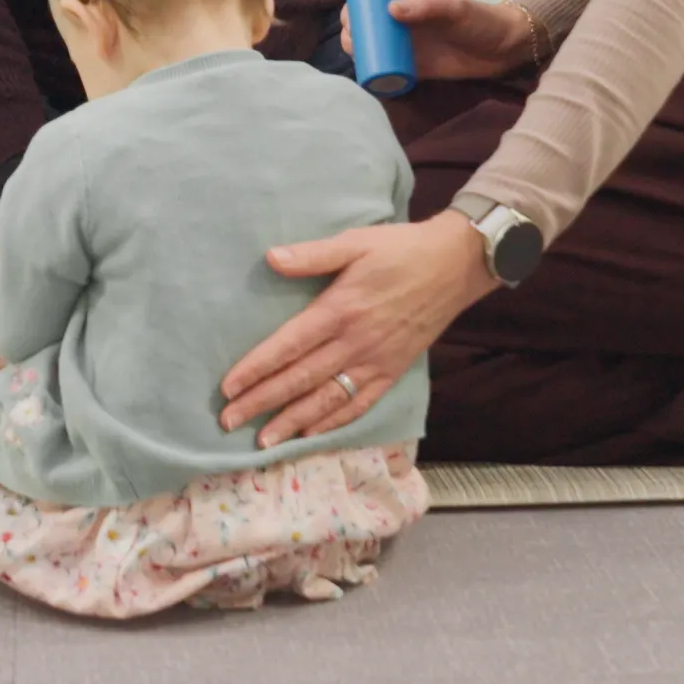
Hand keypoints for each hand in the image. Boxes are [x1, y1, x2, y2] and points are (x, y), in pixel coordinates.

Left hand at [219, 212, 497, 446]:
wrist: (455, 265)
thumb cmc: (400, 249)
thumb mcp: (355, 241)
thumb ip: (312, 254)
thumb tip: (271, 258)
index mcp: (340, 310)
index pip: (289, 346)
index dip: (256, 368)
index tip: (228, 388)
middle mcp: (355, 342)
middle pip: (301, 379)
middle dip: (263, 402)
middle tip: (229, 422)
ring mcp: (376, 361)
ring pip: (328, 399)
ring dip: (293, 422)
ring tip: (263, 442)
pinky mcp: (393, 371)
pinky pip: (360, 404)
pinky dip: (334, 422)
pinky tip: (311, 434)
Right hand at [342, 0, 544, 81]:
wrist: (505, 47)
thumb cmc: (480, 19)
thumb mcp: (454, 7)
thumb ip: (425, 6)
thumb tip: (389, 11)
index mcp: (407, 0)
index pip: (372, 1)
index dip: (355, 9)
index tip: (350, 20)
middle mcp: (402, 23)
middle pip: (367, 27)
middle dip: (352, 35)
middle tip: (353, 45)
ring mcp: (408, 46)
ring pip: (374, 49)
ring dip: (360, 55)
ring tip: (358, 61)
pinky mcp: (416, 68)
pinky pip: (390, 70)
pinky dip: (376, 74)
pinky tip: (368, 77)